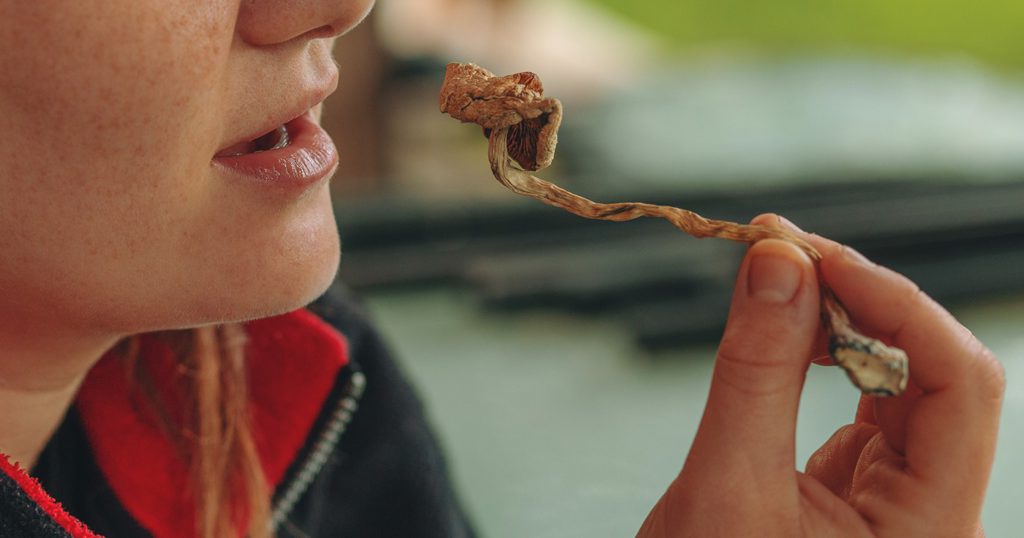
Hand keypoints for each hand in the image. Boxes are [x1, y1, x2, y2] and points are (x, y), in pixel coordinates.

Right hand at [638, 214, 1003, 537]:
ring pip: (897, 385)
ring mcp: (898, 505)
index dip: (893, 304)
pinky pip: (860, 407)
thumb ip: (756, 372)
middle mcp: (932, 515)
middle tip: (780, 251)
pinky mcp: (858, 494)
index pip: (958, 383)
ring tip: (777, 282)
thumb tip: (776, 265)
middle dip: (860, 302)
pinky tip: (784, 333)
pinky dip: (821, 360)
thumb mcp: (726, 486)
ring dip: (839, 326)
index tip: (810, 255)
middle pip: (934, 374)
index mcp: (930, 530)